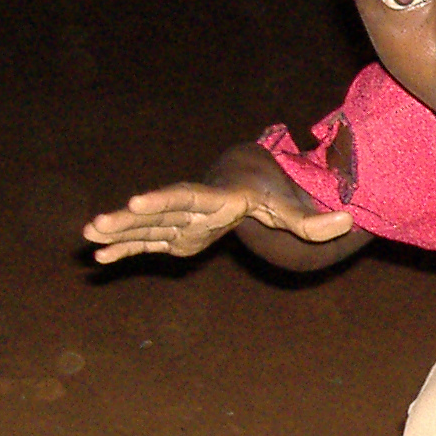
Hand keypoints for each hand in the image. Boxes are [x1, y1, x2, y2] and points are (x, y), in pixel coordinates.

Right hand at [82, 182, 352, 263]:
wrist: (245, 178)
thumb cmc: (268, 192)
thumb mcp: (290, 207)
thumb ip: (312, 219)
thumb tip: (348, 222)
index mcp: (216, 199)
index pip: (187, 199)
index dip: (162, 202)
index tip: (137, 201)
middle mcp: (191, 208)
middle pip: (157, 213)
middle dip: (127, 219)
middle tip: (98, 222)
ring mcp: (180, 221)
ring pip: (146, 228)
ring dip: (118, 233)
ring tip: (88, 236)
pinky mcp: (175, 235)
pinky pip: (147, 243)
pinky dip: (126, 249)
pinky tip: (100, 257)